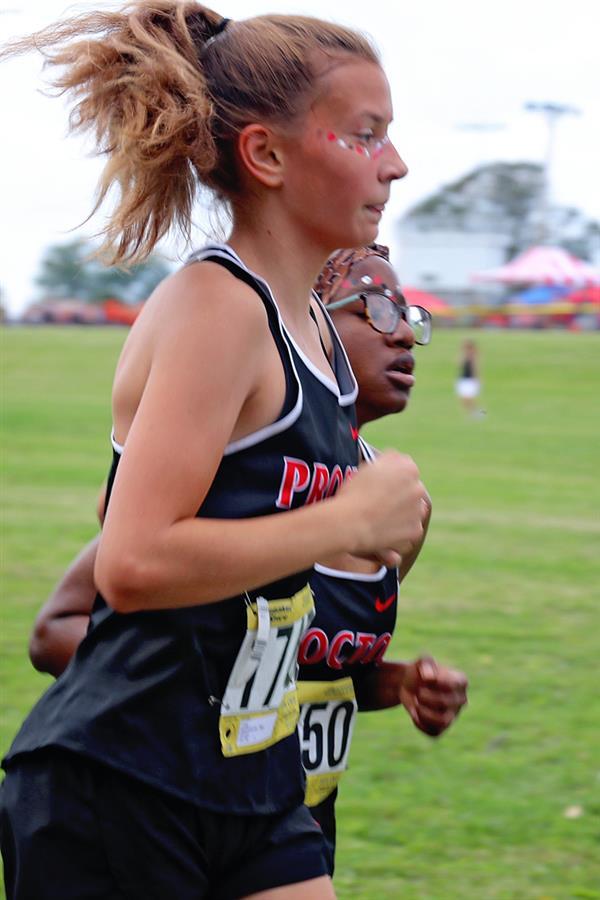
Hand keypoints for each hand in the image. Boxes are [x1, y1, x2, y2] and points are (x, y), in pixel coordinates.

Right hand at [337, 450, 426, 565]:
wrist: (351, 521)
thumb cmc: (355, 491)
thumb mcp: (370, 465)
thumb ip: (389, 459)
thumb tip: (396, 460)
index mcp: (408, 468)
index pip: (406, 469)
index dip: (392, 478)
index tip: (381, 485)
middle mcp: (418, 487)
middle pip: (413, 489)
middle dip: (402, 494)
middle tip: (382, 502)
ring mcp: (419, 510)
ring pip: (414, 510)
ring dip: (404, 512)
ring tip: (383, 517)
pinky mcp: (416, 530)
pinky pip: (410, 529)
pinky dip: (401, 531)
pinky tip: (385, 529)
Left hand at [400, 656, 467, 736]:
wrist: (409, 685)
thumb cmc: (420, 671)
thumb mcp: (422, 662)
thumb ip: (426, 663)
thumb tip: (429, 677)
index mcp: (461, 681)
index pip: (452, 685)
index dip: (434, 682)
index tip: (424, 678)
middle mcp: (460, 700)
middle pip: (445, 703)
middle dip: (426, 697)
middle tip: (418, 692)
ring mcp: (453, 716)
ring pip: (443, 721)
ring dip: (424, 713)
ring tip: (416, 705)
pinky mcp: (441, 728)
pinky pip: (434, 733)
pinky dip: (420, 724)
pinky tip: (414, 714)